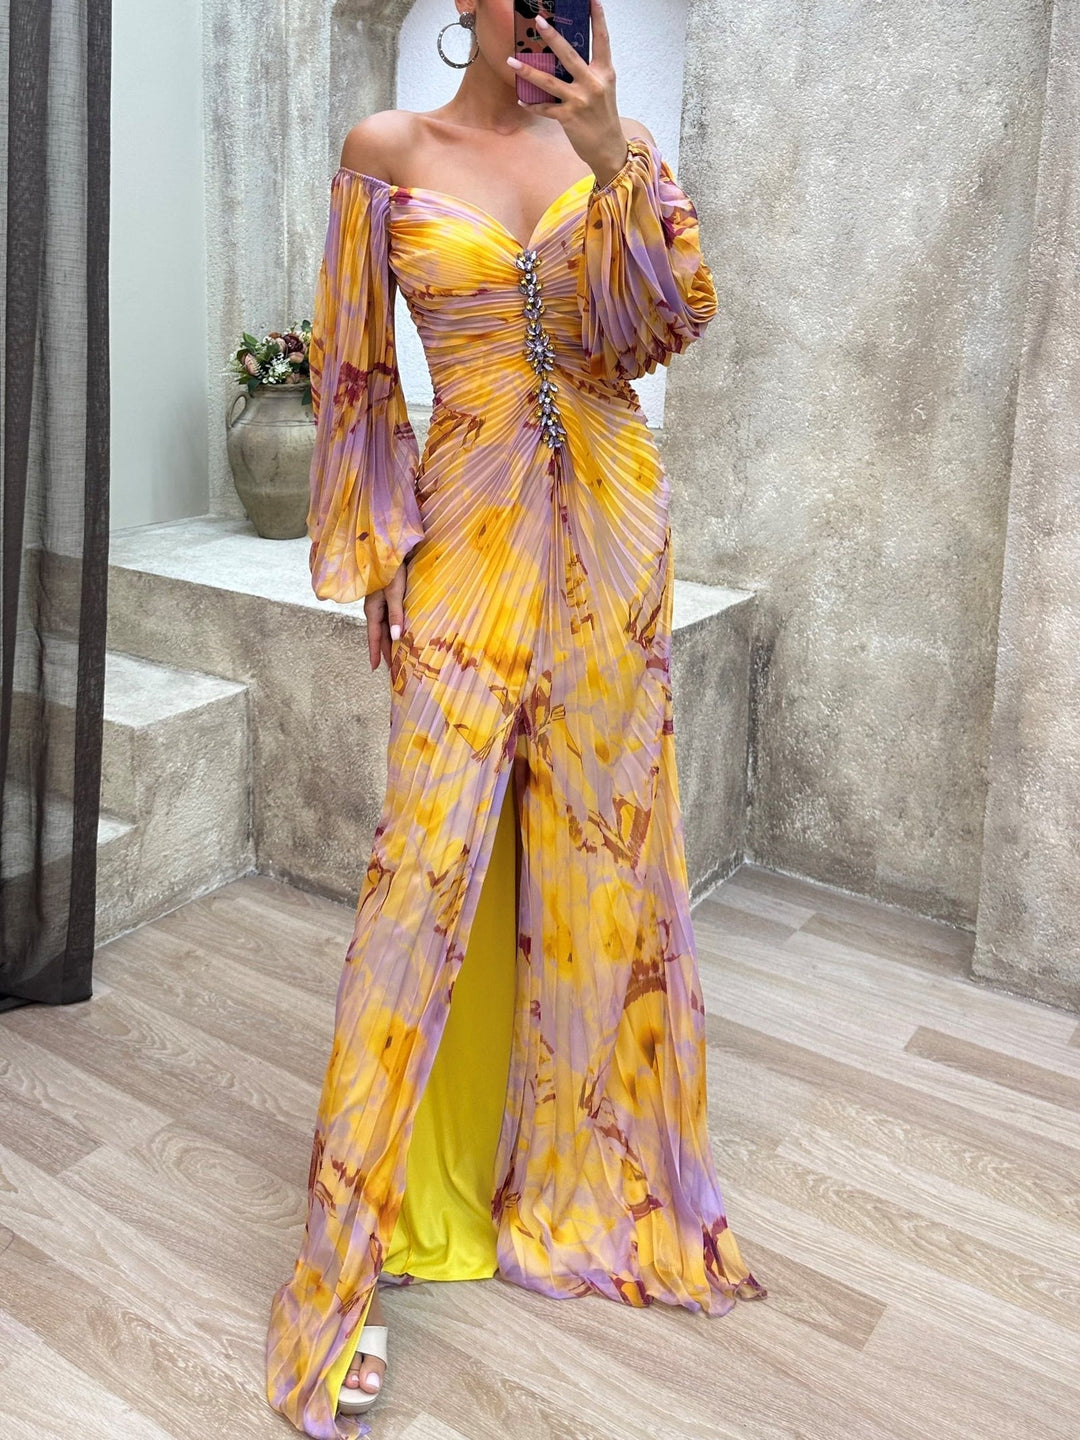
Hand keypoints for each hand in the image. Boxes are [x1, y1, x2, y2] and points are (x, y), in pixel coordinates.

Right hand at [364, 559, 406, 670]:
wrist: (388, 548)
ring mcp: (380, 602)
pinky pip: (388, 617)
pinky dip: (393, 628)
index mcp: (373, 609)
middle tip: (393, 669)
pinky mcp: (386, 596)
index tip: (375, 669)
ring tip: (397, 655)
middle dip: (384, 651)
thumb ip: (395, 614)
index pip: (373, 636)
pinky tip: (400, 632)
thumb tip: (395, 638)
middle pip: (379, 634)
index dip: (375, 653)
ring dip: (389, 641)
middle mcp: (374, 608)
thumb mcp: (394, 592)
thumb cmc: (391, 568)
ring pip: (384, 627)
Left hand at [507, 0, 627, 186]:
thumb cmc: (604, 118)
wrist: (609, 148)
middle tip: (539, 20)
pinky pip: (545, 108)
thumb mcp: (603, 90)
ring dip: (528, 71)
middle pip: (569, 55)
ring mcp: (580, 100)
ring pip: (550, 81)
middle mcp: (593, 83)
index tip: (591, 0)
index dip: (597, 18)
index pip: (602, 40)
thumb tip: (565, 56)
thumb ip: (589, 72)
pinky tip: (521, 98)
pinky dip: (532, 104)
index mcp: (604, 73)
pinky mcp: (568, 117)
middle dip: (552, 37)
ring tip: (511, 61)